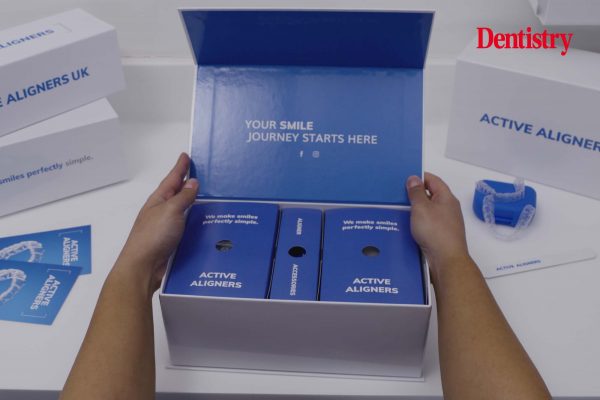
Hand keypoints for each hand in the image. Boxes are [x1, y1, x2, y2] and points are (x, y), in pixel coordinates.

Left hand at [116, 153, 198, 292]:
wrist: (142, 266)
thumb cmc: (153, 236)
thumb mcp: (170, 211)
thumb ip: (183, 197)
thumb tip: (193, 183)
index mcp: (159, 200)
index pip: (172, 179)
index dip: (180, 167)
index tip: (186, 156)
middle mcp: (162, 212)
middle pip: (178, 194)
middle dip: (188, 185)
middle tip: (201, 174)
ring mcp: (166, 227)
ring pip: (183, 212)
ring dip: (194, 205)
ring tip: (208, 199)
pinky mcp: (172, 242)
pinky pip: (187, 228)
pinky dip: (195, 223)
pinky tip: (205, 225)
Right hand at [406, 173, 469, 279]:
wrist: (446, 260)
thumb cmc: (435, 231)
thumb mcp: (421, 208)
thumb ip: (416, 192)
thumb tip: (413, 178)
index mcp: (446, 198)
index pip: (433, 180)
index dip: (419, 177)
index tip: (405, 178)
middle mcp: (448, 209)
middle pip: (430, 195)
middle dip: (415, 194)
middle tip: (398, 194)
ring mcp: (445, 223)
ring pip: (428, 211)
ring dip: (415, 210)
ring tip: (398, 210)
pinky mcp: (440, 235)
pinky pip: (427, 224)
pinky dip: (417, 222)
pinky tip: (406, 226)